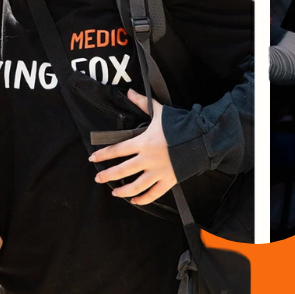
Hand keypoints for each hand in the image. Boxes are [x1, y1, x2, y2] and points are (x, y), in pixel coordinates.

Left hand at [91, 89, 176, 205]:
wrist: (202, 138)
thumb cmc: (180, 125)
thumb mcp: (160, 112)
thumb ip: (143, 103)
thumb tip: (129, 92)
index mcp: (143, 142)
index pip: (117, 150)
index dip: (103, 155)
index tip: (92, 159)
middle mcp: (148, 159)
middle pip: (122, 170)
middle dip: (107, 175)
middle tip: (98, 178)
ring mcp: (158, 172)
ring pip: (135, 186)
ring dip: (122, 191)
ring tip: (114, 192)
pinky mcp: (169, 180)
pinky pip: (153, 194)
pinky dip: (143, 199)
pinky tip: (135, 201)